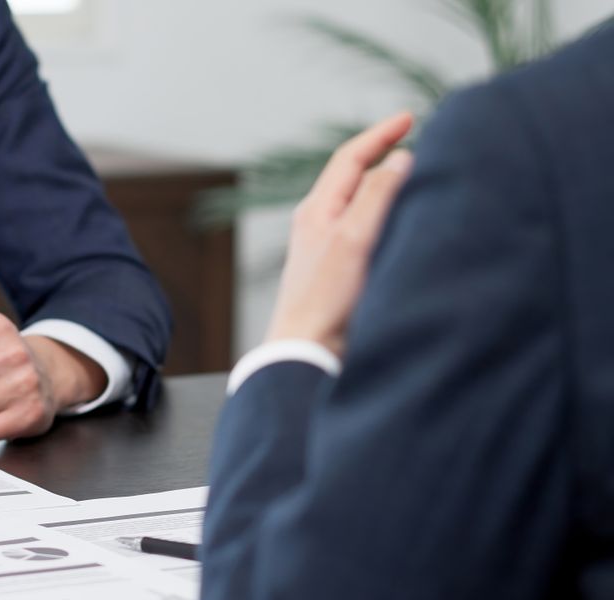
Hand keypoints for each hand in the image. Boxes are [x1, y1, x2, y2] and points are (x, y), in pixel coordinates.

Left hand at [266, 112, 415, 355]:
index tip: (410, 118)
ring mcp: (329, 247)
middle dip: (389, 158)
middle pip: (357, 178)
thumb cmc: (326, 298)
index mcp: (317, 209)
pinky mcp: (341, 271)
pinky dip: (391, 219)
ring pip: (365, 206)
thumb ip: (376, 196)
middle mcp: (320, 223)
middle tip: (424, 145)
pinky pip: (369, 231)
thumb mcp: (354, 239)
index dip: (380, 134)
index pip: (350, 158)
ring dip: (391, 190)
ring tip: (424, 180)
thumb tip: (399, 158)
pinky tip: (410, 228)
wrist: (307, 350)